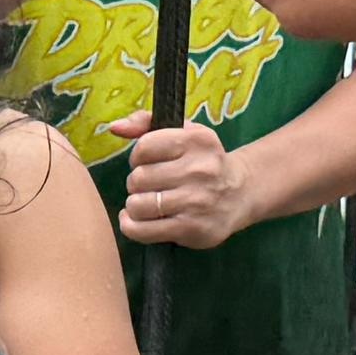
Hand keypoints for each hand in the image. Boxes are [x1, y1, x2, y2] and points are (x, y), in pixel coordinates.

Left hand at [117, 116, 251, 248]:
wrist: (240, 194)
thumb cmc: (202, 161)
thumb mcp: (184, 133)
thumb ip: (146, 123)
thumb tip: (115, 127)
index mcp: (197, 140)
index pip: (144, 147)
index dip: (138, 157)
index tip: (148, 162)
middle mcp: (200, 170)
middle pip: (138, 178)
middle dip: (137, 183)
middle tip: (152, 185)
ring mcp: (196, 202)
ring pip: (137, 204)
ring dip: (135, 205)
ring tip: (149, 202)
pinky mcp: (191, 228)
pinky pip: (141, 230)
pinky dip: (131, 226)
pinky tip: (138, 220)